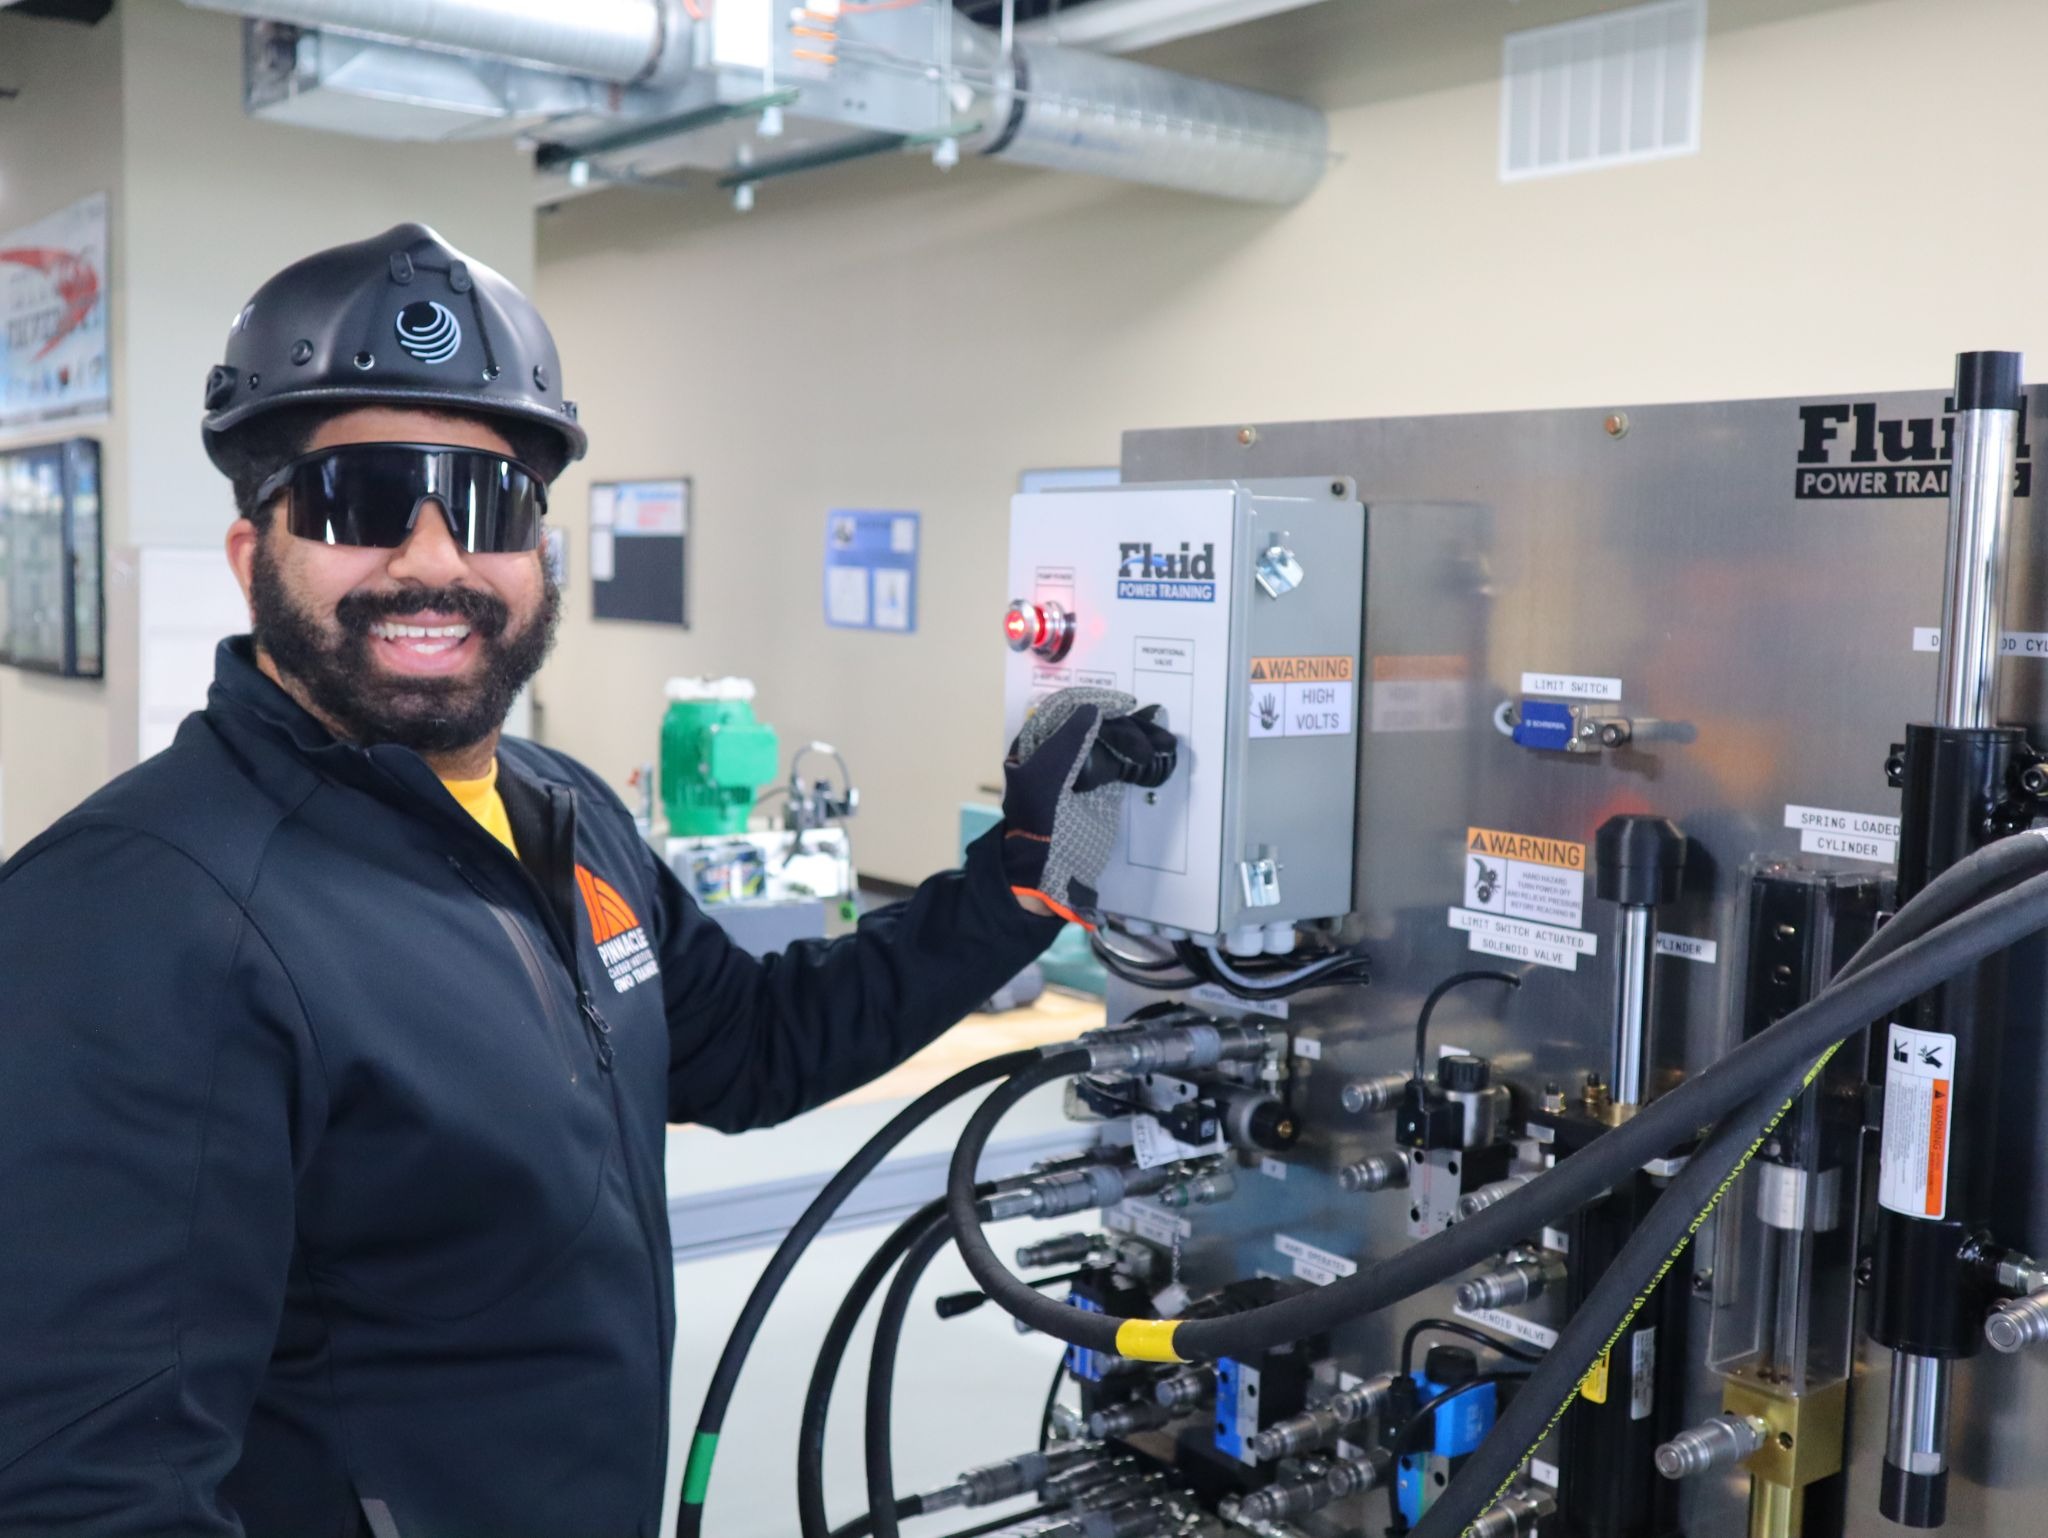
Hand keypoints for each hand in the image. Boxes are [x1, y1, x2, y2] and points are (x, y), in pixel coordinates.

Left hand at [999, 688, 1178, 925]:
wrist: (1049, 871)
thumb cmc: (1040, 823)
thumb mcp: (1047, 777)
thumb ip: (1068, 741)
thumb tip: (1093, 710)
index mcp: (1038, 744)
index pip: (1068, 709)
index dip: (1096, 703)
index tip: (1124, 706)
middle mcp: (1061, 751)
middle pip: (1097, 725)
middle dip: (1127, 728)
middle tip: (1154, 740)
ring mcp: (1083, 770)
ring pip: (1114, 742)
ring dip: (1140, 740)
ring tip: (1165, 744)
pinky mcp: (1102, 789)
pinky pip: (1123, 765)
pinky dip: (1141, 760)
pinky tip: (1158, 757)